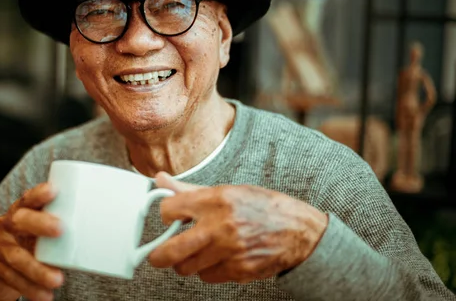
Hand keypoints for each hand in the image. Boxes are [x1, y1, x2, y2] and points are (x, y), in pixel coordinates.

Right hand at [0, 182, 63, 300]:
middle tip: (60, 229)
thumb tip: (93, 228)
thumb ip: (52, 226)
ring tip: (57, 279)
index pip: (28, 199)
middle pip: (19, 221)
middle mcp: (6, 226)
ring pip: (16, 257)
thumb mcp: (34, 232)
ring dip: (38, 270)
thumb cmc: (24, 244)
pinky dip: (30, 288)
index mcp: (19, 212)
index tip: (53, 190)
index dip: (38, 194)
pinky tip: (44, 294)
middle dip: (40, 223)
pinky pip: (12, 279)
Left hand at [148, 173, 327, 283]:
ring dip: (186, 262)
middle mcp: (220, 226)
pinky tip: (217, 258)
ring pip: (187, 267)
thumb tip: (160, 181)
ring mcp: (229, 251)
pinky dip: (207, 269)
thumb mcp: (227, 190)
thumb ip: (190, 190)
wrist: (299, 231)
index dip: (165, 214)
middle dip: (158, 255)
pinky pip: (207, 276)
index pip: (170, 209)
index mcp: (216, 200)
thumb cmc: (263, 207)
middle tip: (158, 254)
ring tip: (195, 252)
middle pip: (171, 250)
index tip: (169, 218)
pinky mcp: (238, 271)